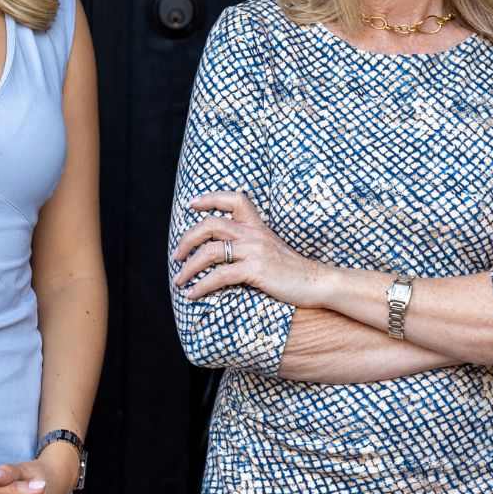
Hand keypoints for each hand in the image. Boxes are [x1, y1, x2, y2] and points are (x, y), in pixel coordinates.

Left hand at [172, 190, 321, 305]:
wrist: (316, 283)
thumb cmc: (291, 269)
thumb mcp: (270, 247)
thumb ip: (250, 242)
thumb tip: (225, 249)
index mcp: (257, 225)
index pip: (234, 199)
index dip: (210, 198)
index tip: (192, 205)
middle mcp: (253, 234)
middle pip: (211, 225)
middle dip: (187, 239)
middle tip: (176, 255)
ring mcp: (254, 251)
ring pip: (210, 251)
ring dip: (189, 267)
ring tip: (180, 280)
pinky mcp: (255, 270)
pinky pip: (220, 276)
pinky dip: (202, 286)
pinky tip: (193, 295)